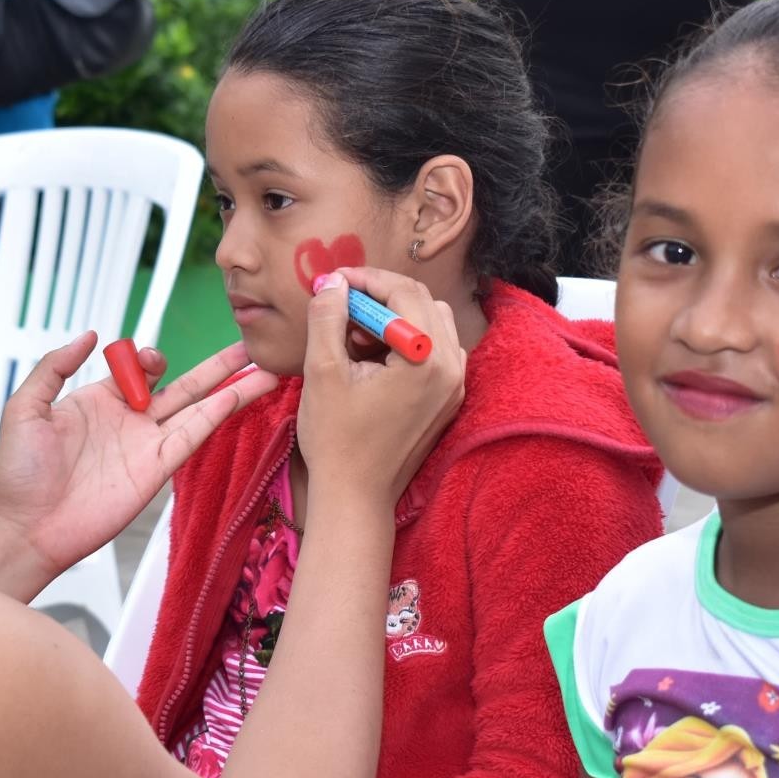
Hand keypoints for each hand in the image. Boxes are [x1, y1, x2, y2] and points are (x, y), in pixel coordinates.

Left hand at [0, 335, 278, 596]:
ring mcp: (147, 444)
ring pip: (200, 408)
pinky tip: (241, 395)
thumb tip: (91, 334)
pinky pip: (194, 435)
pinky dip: (219, 414)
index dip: (152, 358)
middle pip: (184, 385)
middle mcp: (130, 420)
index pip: (141, 369)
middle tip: (251, 345)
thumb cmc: (18, 472)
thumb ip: (54, 366)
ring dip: (233, 388)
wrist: (27, 526)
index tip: (150, 361)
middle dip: (218, 366)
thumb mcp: (26, 407)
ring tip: (267, 369)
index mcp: (99, 400)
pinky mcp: (157, 469)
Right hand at [296, 269, 464, 507]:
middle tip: (340, 305)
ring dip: (395, 317)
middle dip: (380, 296)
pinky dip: (408, 341)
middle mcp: (452, 368)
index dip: (367, 280)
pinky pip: (435, 351)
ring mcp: (455, 386)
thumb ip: (328, 318)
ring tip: (354, 336)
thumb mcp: (323, 371)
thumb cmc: (336, 439)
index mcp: (427, 359)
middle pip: (423, 302)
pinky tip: (374, 358)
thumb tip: (333, 282)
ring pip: (432, 323)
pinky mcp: (448, 400)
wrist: (355, 497)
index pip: (405, 293)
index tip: (333, 282)